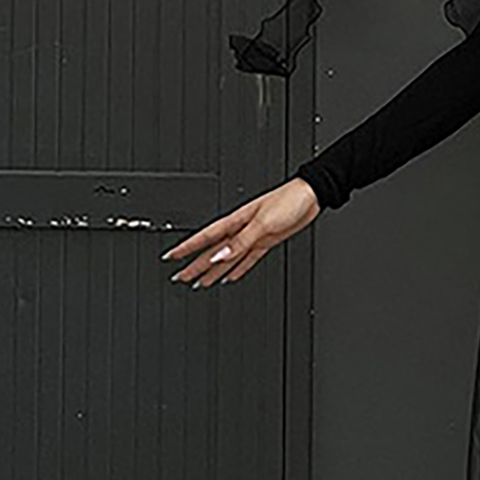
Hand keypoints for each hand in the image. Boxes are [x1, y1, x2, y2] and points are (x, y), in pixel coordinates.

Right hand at [160, 176, 321, 286]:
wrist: (309, 197)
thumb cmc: (288, 201)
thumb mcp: (262, 222)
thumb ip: (241, 241)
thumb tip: (221, 255)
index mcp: (235, 222)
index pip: (204, 238)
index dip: (186, 248)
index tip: (170, 257)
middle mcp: (240, 230)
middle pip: (213, 252)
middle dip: (195, 265)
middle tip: (180, 277)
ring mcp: (252, 237)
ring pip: (227, 258)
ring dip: (212, 271)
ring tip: (199, 282)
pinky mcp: (265, 242)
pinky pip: (247, 259)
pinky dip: (237, 269)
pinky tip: (229, 276)